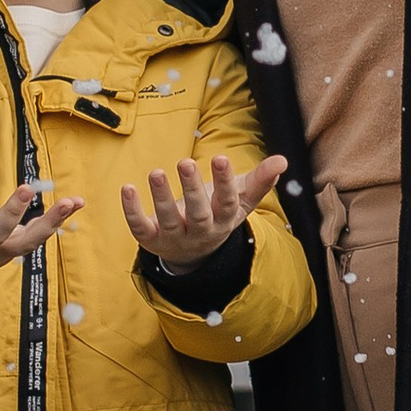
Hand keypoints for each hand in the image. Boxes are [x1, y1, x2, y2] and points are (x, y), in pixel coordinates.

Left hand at [120, 151, 288, 268]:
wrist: (191, 252)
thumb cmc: (217, 214)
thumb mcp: (240, 200)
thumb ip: (260, 180)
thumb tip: (283, 161)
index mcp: (223, 221)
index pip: (227, 203)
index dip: (225, 182)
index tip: (220, 158)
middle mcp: (200, 233)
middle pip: (199, 214)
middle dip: (192, 189)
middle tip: (186, 161)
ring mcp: (175, 238)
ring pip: (169, 220)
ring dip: (162, 197)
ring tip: (157, 172)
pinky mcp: (151, 239)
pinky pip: (141, 227)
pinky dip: (132, 210)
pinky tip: (127, 188)